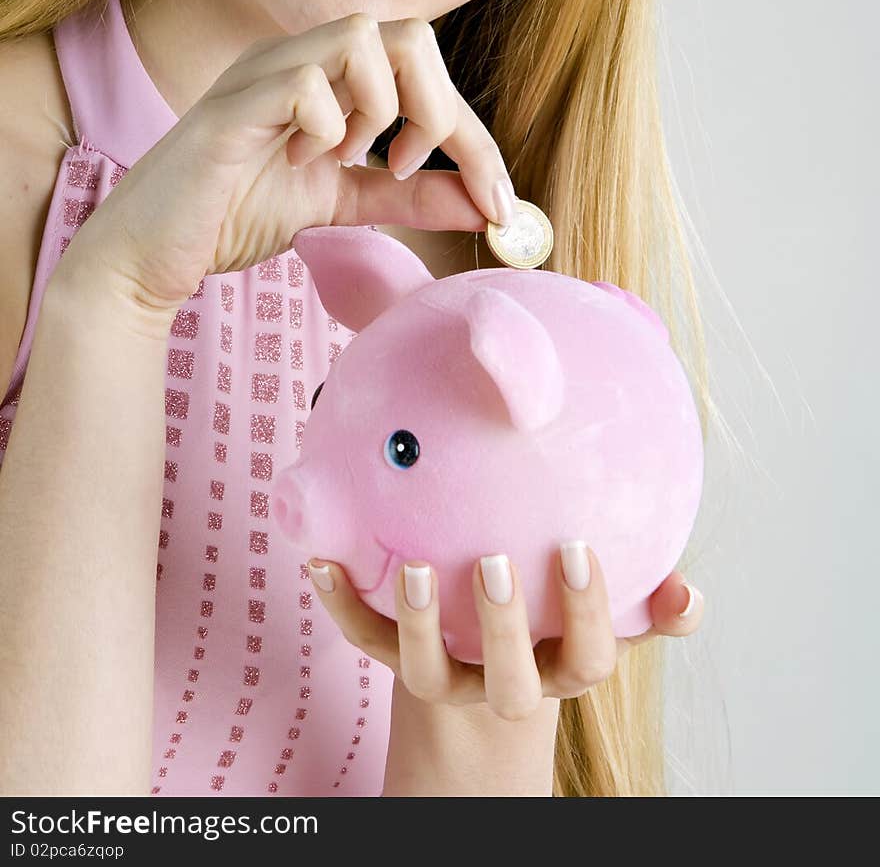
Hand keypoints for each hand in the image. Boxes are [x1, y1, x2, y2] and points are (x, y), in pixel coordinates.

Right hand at [50, 12, 514, 324]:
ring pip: (362, 38)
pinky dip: (326, 126)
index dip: (475, 137)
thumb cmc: (235, 213)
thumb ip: (408, 195)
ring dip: (381, 110)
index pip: (427, 72)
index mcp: (328, 72)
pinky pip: (306, 84)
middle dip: (439, 111)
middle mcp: (297, 55)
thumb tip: (483, 204)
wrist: (151, 254)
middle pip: (410, 34)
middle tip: (409, 169)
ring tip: (351, 160)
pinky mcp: (231, 108)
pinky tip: (303, 160)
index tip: (499, 203)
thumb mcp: (342, 202)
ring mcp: (262, 74)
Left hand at [306, 547, 704, 717]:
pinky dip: (341, 601)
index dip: (585, 611)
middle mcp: (504, 686)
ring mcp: (445, 681)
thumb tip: (691, 593)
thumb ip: (644, 604)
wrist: (479, 710)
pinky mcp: (396, 665)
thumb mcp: (596, 628)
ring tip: (412, 566)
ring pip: (426, 673)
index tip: (577, 549)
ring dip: (416, 622)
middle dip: (503, 625)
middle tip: (494, 561)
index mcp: (560, 671)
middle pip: (509, 680)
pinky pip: (365, 641)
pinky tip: (321, 558)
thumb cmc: (552, 640)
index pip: (587, 658)